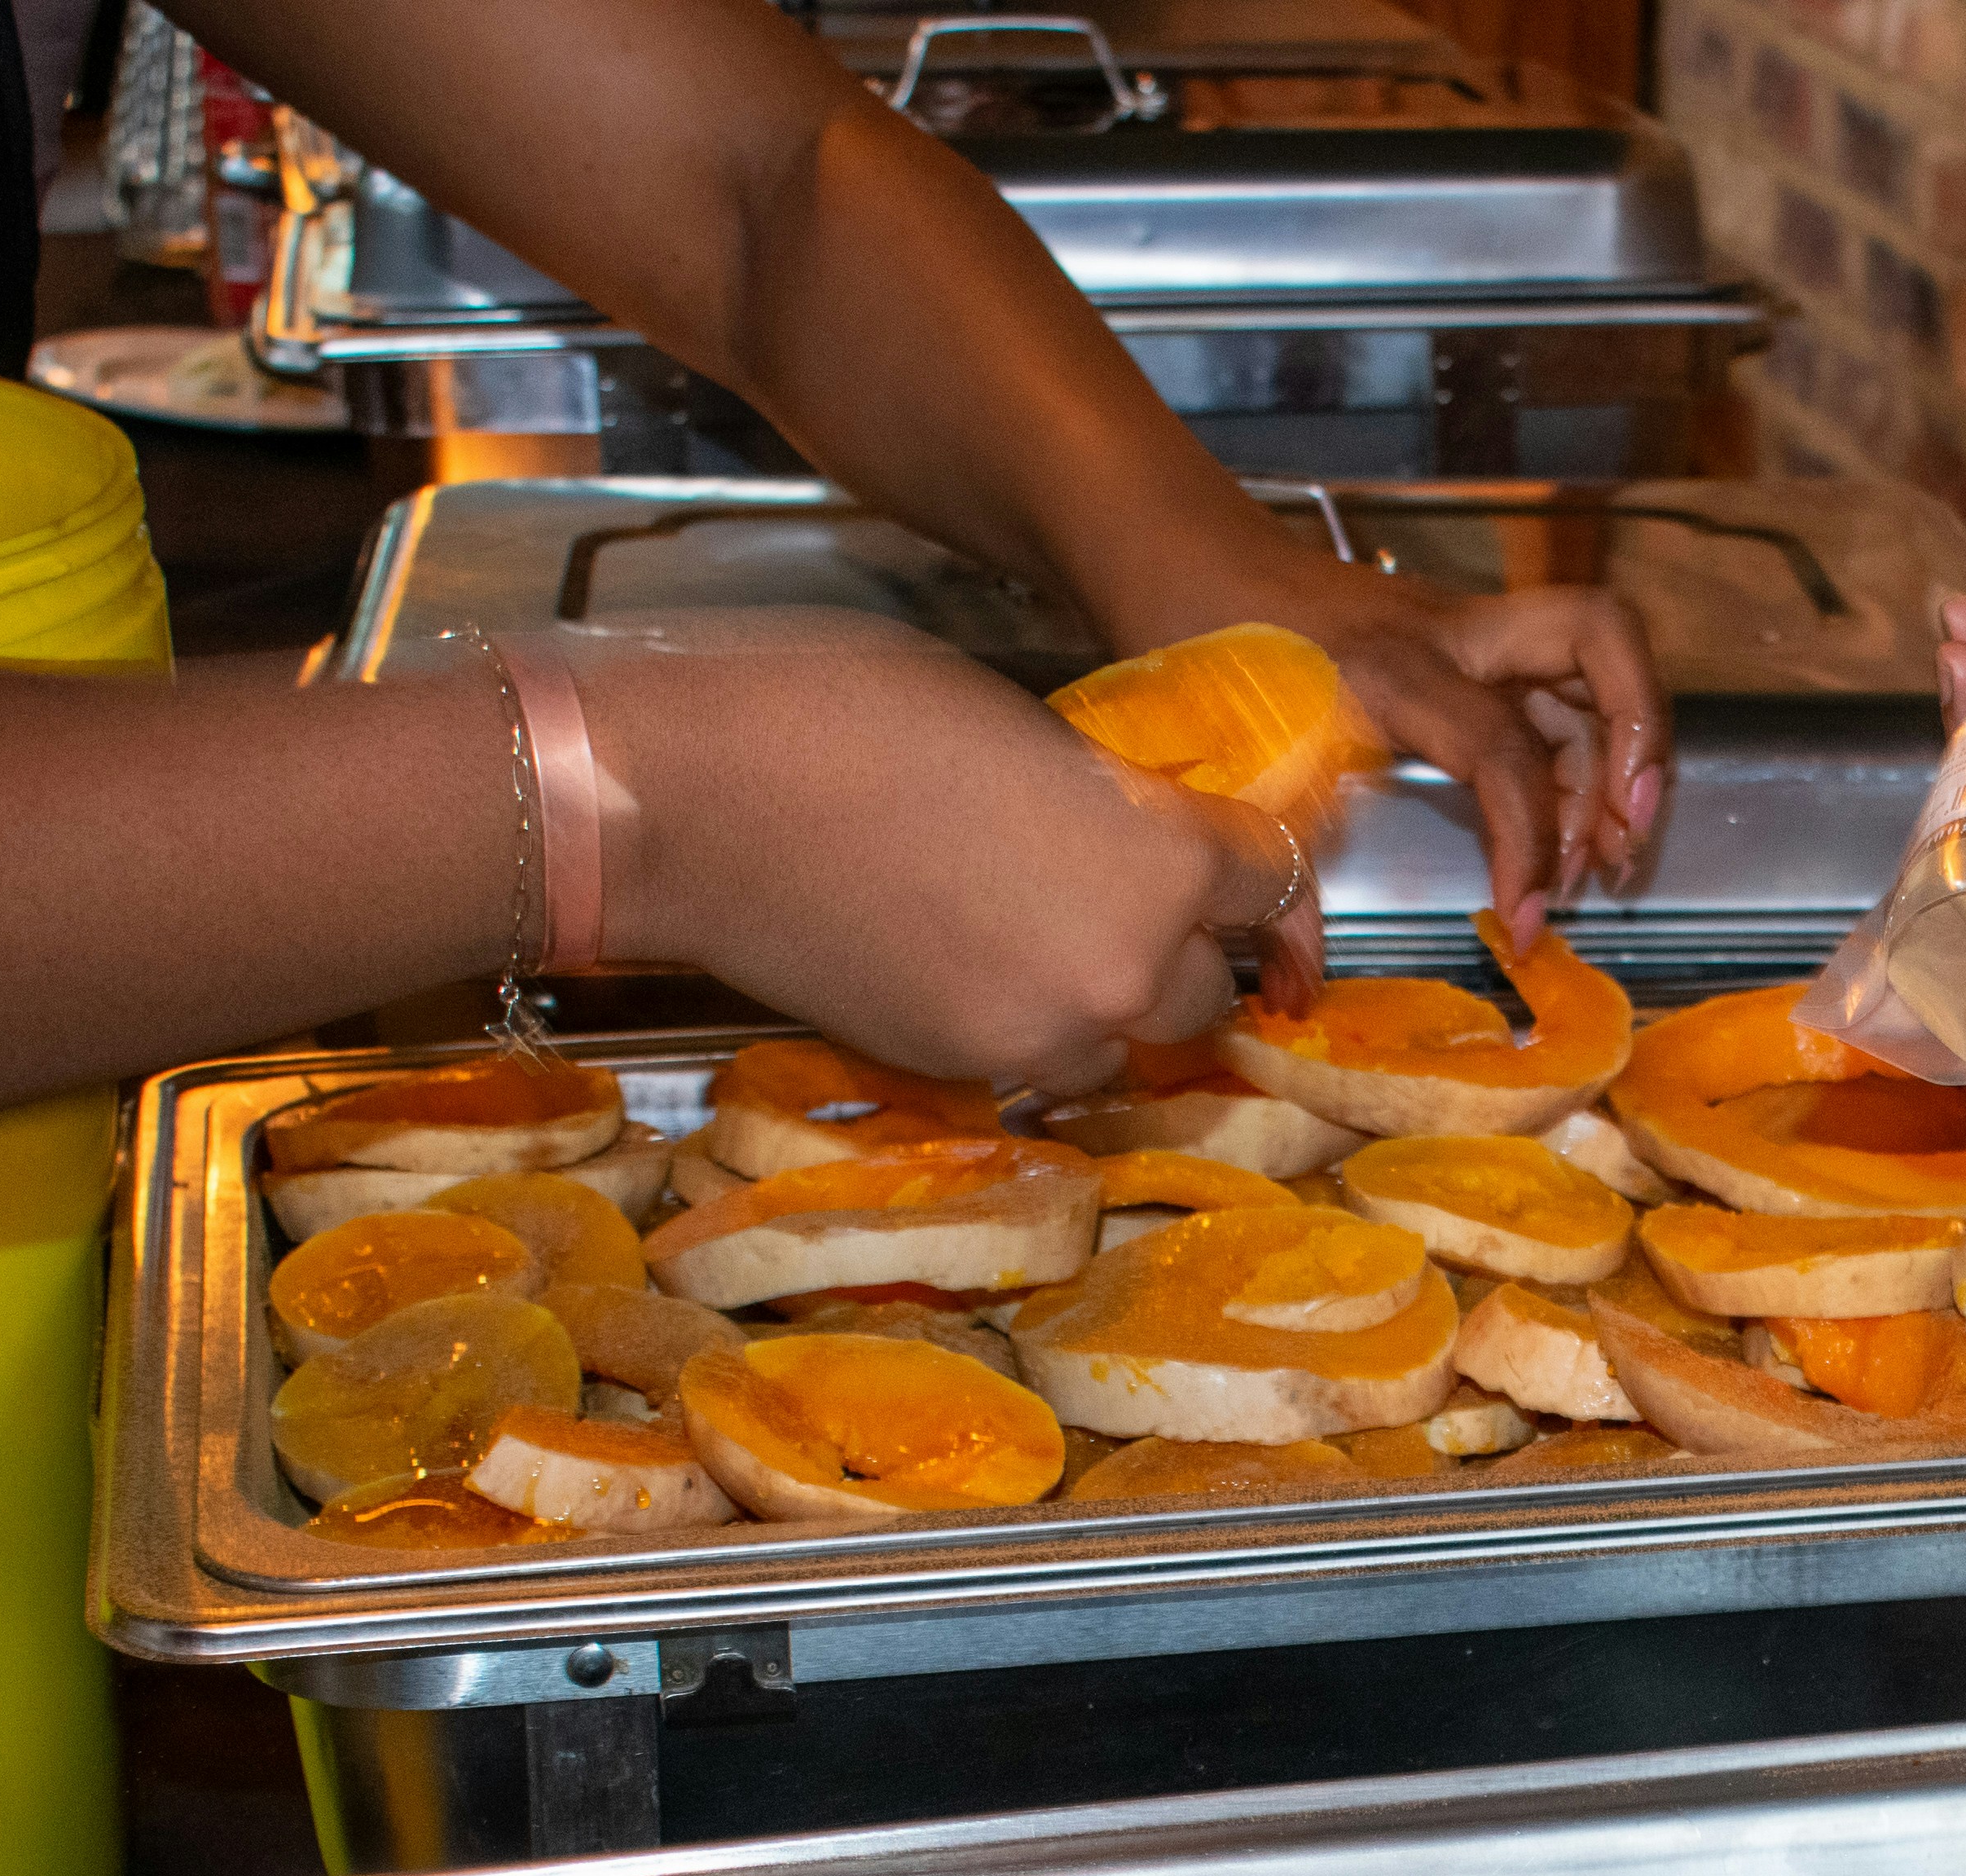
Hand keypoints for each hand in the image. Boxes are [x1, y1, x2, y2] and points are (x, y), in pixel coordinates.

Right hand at [594, 613, 1302, 1092]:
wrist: (698, 796)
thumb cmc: (846, 713)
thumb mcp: (1028, 726)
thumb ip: (1108, 801)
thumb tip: (1131, 833)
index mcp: (1163, 859)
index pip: (1267, 884)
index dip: (1245, 868)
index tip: (1230, 867)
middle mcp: (1124, 969)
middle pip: (1202, 990)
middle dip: (1173, 951)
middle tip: (1117, 901)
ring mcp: (1040, 1035)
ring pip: (1118, 1045)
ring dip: (1097, 1004)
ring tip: (1033, 938)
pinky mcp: (959, 1072)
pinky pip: (1033, 1063)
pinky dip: (1021, 1025)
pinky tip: (965, 962)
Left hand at [1139, 550, 1671, 934]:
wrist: (1186, 551)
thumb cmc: (1204, 647)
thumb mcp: (1230, 773)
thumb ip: (1275, 887)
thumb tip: (1296, 993)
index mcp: (1391, 668)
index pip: (1506, 751)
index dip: (1532, 843)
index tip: (1525, 919)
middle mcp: (1448, 632)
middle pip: (1602, 636)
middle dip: (1643, 736)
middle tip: (1626, 840)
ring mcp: (1466, 625)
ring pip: (1591, 661)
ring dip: (1617, 755)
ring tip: (1601, 853)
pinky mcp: (1468, 637)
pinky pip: (1554, 682)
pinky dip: (1578, 748)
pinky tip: (1560, 821)